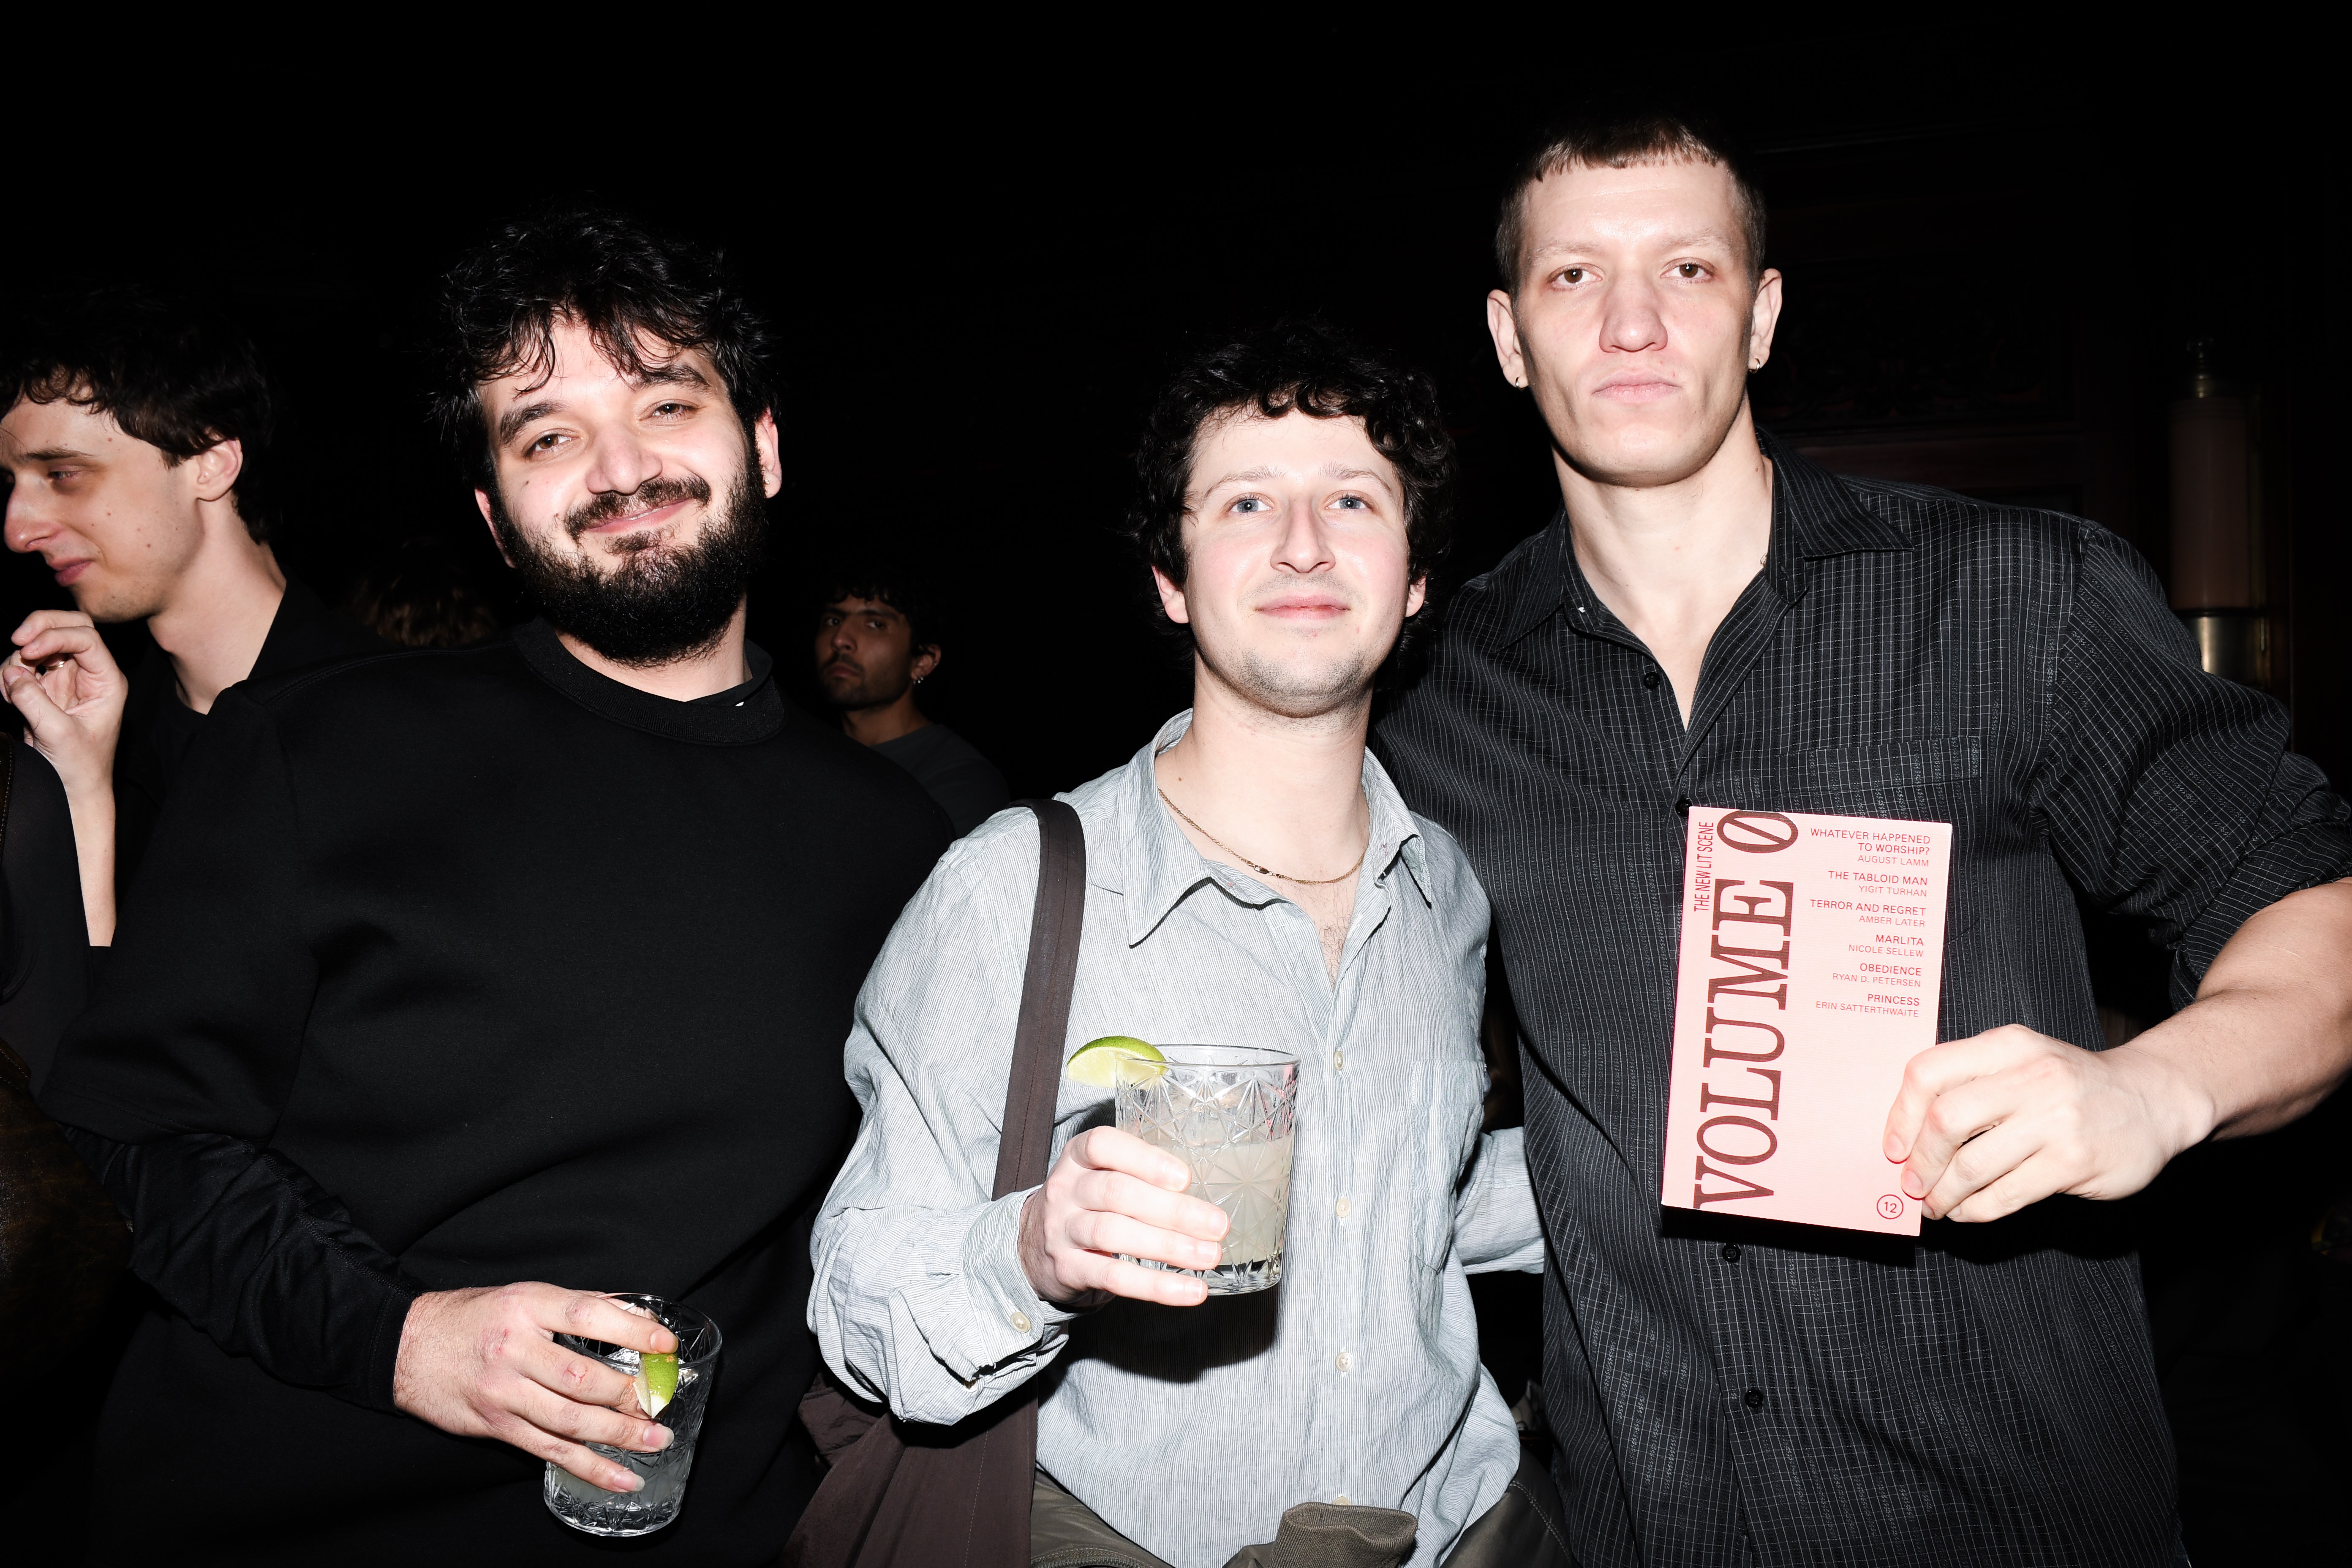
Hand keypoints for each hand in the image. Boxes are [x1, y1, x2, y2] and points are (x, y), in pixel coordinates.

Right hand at [4, 611, 127, 795]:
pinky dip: (10, 672)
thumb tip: (12, 672)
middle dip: (40, 626)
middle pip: (68, 626)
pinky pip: (23, 665)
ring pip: (41, 644)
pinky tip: (7, 694)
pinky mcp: (43, 688)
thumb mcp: (59, 735)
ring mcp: (64, 679)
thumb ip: (35, 702)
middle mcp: (88, 675)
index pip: (86, 638)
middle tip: (18, 640)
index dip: (55, 636)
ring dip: (19, 656)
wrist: (72, 789)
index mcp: (107, 681)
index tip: (28, 650)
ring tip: (11, 689)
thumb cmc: (80, 768)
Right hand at [392, 1284, 678, 1492]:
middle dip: (629, 1394)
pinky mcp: (496, 1425)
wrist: (406, 1347)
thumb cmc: (473, 1317)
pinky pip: (549, 1451)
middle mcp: (515, 1349)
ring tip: (655, 1440)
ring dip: (618, 1435)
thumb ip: (577, 1306)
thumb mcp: (523, 1296)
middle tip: (661, 1401)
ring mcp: (504, 1392)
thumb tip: (636, 1316)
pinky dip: (589, 1467)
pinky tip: (620, 1476)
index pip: (587, 1315)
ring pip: (569, 1420)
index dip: (631, 1329)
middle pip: (582, 1377)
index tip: (665, 1343)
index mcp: (527, 1307)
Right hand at [1018, 1126, 1228, 1306]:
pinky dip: (1156, 1285)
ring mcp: (1062, 1230)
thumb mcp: (1100, 1174)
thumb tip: (1204, 1192)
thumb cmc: (1087, 1203)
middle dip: (1172, 1210)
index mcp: (1077, 1157)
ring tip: (1208, 1255)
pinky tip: (1190, 1290)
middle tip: (1217, 1224)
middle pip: (1117, 1193)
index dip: (1145, 1160)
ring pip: (1114, 1234)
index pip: (1102, 1145)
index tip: (1184, 1178)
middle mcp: (1065, 1190)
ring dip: (1168, 1246)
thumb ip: (1139, 1174)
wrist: (1033, 1243)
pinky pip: (1114, 1277)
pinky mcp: (1068, 1269)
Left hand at [1882, 1024, 2209, 1222]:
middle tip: (1912, 1182)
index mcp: (2008, 1046)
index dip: (1900, 1115)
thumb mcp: (2022, 1060)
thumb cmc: (2070, 1084)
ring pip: (1972, 1165)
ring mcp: (2056, 1121)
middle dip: (1920, 1160)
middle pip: (1945, 1120)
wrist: (2154, 1098)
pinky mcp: (2074, 1162)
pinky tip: (1967, 1211)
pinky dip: (1975, 1210)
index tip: (1892, 1146)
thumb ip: (1970, 1083)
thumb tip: (1907, 1136)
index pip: (1929, 1072)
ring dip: (1943, 1193)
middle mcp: (2031, 1077)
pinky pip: (2005, 1195)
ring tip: (1936, 1204)